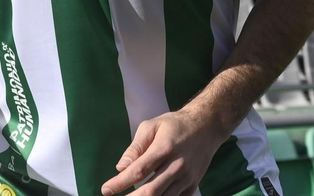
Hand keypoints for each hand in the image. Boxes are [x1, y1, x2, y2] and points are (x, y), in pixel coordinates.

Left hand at [101, 108, 229, 195]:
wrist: (207, 127)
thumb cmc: (174, 125)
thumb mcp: (152, 126)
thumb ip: (135, 147)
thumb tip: (121, 167)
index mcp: (164, 148)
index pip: (138, 171)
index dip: (120, 183)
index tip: (106, 190)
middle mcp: (177, 165)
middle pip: (151, 191)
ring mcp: (187, 178)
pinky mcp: (193, 186)